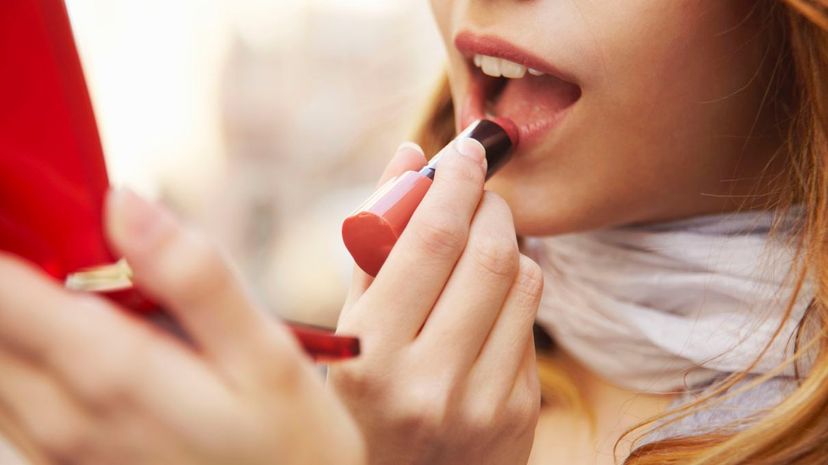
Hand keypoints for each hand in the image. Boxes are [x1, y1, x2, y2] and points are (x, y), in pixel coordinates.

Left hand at [0, 190, 364, 464]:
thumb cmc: (289, 444)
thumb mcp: (266, 357)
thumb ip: (196, 278)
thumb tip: (125, 202)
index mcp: (111, 371)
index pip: (2, 288)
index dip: (4, 231)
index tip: (20, 194)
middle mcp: (62, 415)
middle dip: (11, 261)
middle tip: (49, 221)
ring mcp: (55, 448)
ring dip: (12, 307)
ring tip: (65, 273)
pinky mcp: (61, 462)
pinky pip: (6, 396)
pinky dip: (18, 348)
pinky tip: (68, 326)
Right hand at [329, 140, 542, 464]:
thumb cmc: (364, 395)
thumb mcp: (350, 326)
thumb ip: (375, 242)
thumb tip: (410, 155)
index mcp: (370, 354)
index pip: (431, 241)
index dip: (455, 183)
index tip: (465, 150)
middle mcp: (429, 382)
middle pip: (488, 254)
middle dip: (490, 204)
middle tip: (479, 189)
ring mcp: (482, 402)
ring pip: (522, 280)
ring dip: (507, 242)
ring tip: (483, 239)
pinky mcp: (520, 413)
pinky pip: (531, 321)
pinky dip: (514, 291)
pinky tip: (489, 298)